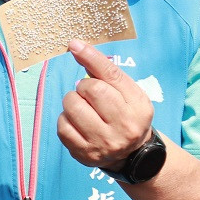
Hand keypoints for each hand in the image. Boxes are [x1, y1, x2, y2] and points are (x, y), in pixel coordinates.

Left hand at [57, 38, 153, 167]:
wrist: (132, 153)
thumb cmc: (125, 113)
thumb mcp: (126, 93)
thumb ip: (105, 72)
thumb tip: (75, 47)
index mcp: (138, 106)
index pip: (111, 75)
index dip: (91, 57)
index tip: (74, 44)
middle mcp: (124, 126)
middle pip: (90, 89)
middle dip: (83, 87)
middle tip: (88, 95)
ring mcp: (104, 143)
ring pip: (72, 106)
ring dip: (72, 102)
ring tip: (83, 109)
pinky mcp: (85, 154)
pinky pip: (62, 126)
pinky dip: (65, 120)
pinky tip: (77, 123)